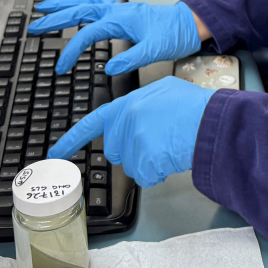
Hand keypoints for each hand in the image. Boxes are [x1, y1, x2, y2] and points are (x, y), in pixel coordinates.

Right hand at [28, 0, 201, 74]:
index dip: (71, 50)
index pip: (87, 33)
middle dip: (55, 18)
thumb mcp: (155, 51)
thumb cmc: (174, 35)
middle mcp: (116, 10)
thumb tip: (108, 68)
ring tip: (43, 5)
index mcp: (120, 20)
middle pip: (79, 11)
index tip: (61, 66)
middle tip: (34, 25)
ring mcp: (119, 8)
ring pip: (84, 2)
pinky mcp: (123, 10)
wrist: (189, 24)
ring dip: (62, 3)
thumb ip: (131, 59)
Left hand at [48, 76, 215, 186]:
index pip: (91, 124)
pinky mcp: (143, 162)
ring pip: (131, 166)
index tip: (56, 152)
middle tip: (157, 141)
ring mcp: (133, 143)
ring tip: (169, 145)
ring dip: (148, 162)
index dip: (72, 140)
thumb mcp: (162, 90)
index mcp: (126, 104)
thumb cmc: (193, 107)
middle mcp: (125, 122)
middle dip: (132, 151)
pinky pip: (145, 177)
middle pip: (116, 151)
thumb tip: (133, 116)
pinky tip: (171, 157)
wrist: (211, 122)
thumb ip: (139, 104)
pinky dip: (157, 172)